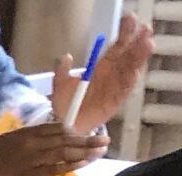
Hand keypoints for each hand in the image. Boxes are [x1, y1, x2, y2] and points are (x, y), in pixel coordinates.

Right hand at [0, 122, 108, 175]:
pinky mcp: (28, 174)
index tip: (88, 133)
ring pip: (63, 153)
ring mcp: (32, 159)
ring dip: (83, 152)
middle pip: (65, 139)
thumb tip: (48, 139)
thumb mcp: (10, 138)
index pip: (57, 128)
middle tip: (105, 141)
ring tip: (99, 151)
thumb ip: (30, 138)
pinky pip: (53, 169)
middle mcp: (33, 143)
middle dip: (87, 140)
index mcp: (28, 132)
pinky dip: (69, 165)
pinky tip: (82, 163)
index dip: (75, 131)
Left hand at [67, 16, 151, 136]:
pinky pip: (126, 89)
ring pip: (132, 68)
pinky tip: (134, 73)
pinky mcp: (117, 100)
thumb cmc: (66, 103)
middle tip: (145, 29)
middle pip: (129, 54)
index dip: (124, 32)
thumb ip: (61, 71)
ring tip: (146, 45)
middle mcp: (113, 73)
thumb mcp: (59, 85)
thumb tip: (66, 56)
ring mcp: (117, 85)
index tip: (129, 20)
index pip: (117, 45)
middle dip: (138, 41)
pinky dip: (130, 81)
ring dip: (139, 57)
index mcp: (102, 65)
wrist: (67, 125)